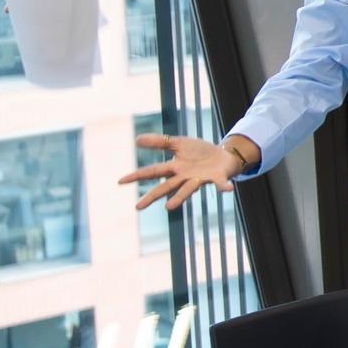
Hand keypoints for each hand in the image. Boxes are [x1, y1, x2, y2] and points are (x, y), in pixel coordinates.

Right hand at [120, 133, 253, 210]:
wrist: (223, 156)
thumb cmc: (199, 153)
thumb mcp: (178, 143)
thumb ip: (159, 142)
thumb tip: (136, 140)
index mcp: (175, 168)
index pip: (152, 172)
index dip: (137, 176)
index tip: (120, 181)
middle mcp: (185, 177)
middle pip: (166, 187)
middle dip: (152, 196)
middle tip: (138, 207)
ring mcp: (200, 179)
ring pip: (188, 189)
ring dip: (180, 197)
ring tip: (169, 207)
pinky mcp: (217, 178)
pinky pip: (221, 184)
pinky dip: (223, 187)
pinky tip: (227, 190)